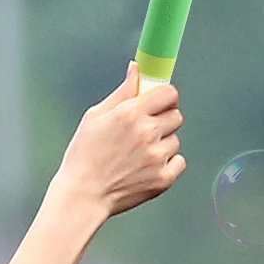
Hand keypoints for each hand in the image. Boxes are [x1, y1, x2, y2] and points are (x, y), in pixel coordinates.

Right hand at [55, 63, 185, 218]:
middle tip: (146, 130)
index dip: (165, 97)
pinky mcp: (164, 178)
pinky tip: (147, 167)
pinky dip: (168, 164)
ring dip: (163, 144)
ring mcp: (157, 157)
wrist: (84, 194)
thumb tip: (137, 69)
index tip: (159, 103)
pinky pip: (179, 162)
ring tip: (139, 154)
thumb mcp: (96, 116)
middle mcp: (147, 133)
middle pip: (177, 116)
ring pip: (175, 140)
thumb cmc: (85, 154)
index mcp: (131, 113)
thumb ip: (123, 91)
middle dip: (164, 120)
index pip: (169, 93)